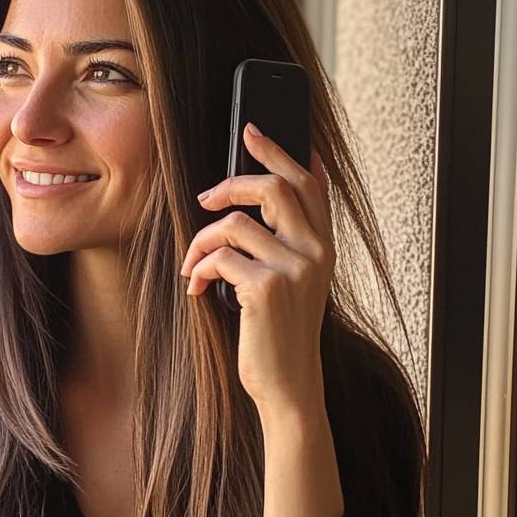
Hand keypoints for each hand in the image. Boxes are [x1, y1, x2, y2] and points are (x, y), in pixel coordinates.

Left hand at [179, 123, 334, 417]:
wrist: (289, 385)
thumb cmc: (281, 334)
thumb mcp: (294, 283)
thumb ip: (285, 243)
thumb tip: (253, 206)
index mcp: (324, 246)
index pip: (309, 182)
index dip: (280, 151)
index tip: (253, 131)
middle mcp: (316, 252)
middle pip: (273, 186)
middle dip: (230, 184)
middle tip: (205, 198)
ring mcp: (294, 268)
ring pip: (234, 224)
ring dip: (201, 241)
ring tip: (193, 264)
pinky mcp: (266, 288)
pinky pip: (219, 257)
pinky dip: (198, 269)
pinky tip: (196, 288)